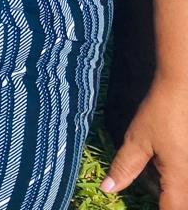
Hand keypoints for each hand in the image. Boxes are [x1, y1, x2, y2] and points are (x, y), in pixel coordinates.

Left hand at [104, 76, 187, 205]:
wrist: (183, 89)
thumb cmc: (161, 114)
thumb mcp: (137, 140)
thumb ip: (124, 167)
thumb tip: (107, 189)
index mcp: (181, 179)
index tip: (137, 209)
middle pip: (180, 205)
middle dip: (166, 205)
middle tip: (151, 193)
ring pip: (184, 195)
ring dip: (172, 196)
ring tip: (156, 185)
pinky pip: (186, 182)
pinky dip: (176, 186)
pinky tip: (164, 176)